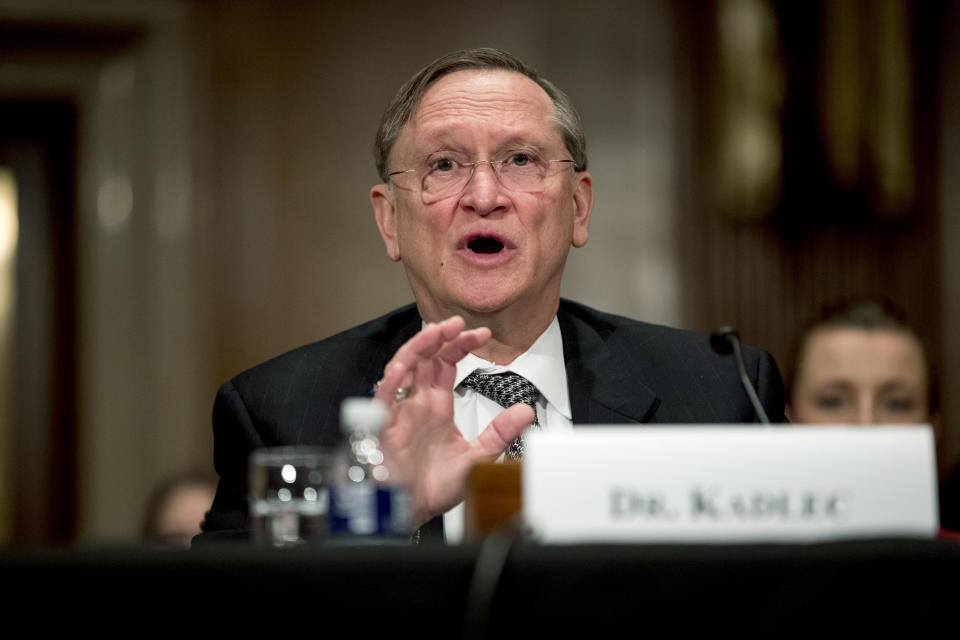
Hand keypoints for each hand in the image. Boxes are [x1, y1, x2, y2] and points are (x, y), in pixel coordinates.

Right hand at [374, 316, 533, 529]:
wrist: (413, 511)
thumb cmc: (434, 486)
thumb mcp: (478, 456)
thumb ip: (500, 433)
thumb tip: (525, 411)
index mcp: (436, 405)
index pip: (447, 363)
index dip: (461, 344)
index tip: (481, 334)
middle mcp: (417, 403)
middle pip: (425, 357)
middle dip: (440, 336)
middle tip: (459, 323)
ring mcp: (400, 411)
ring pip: (403, 368)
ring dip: (418, 348)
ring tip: (436, 332)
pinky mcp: (384, 426)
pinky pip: (383, 397)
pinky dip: (392, 380)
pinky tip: (405, 366)